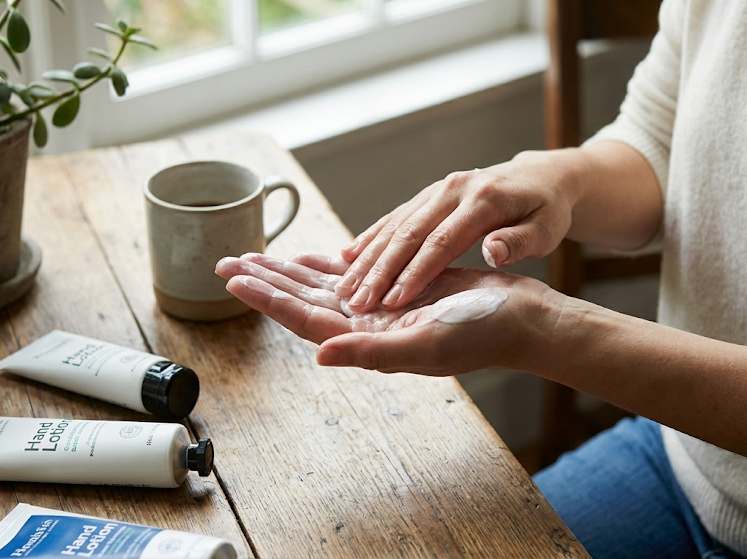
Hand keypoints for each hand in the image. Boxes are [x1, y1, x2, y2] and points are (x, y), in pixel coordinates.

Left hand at [215, 252, 558, 374]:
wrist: (521, 320)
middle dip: (264, 281)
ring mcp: (382, 308)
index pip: (304, 319)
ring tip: (254, 256)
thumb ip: (372, 352)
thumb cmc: (482, 336)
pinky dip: (327, 265)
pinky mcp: (400, 288)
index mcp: (368, 339)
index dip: (268, 299)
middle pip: (302, 301)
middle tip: (225, 262)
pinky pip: (353, 274)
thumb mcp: (426, 346)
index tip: (234, 279)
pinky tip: (309, 258)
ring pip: (322, 287)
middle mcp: (368, 325)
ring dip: (288, 272)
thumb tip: (321, 355)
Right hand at [335, 150, 580, 313]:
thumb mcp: (546, 229)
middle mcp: (453, 190)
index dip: (415, 273)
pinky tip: (347, 257)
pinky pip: (394, 217)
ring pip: (394, 226)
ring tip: (344, 288)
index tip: (393, 302)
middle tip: (355, 302)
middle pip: (408, 234)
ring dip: (367, 258)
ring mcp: (438, 189)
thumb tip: (492, 250)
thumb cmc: (547, 211)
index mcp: (482, 201)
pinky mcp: (429, 194)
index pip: (441, 243)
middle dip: (378, 271)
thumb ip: (519, 242)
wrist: (542, 177)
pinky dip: (370, 237)